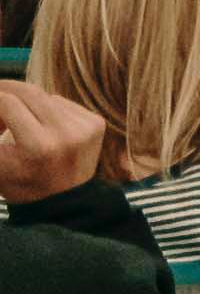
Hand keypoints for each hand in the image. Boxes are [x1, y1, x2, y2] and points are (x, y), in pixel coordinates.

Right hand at [0, 80, 108, 202]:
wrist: (63, 202)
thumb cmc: (21, 184)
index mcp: (39, 146)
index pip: (8, 103)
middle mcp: (66, 132)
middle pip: (28, 92)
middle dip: (5, 91)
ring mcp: (85, 126)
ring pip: (44, 96)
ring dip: (24, 102)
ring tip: (14, 123)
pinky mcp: (96, 123)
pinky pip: (61, 103)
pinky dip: (45, 109)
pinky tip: (40, 126)